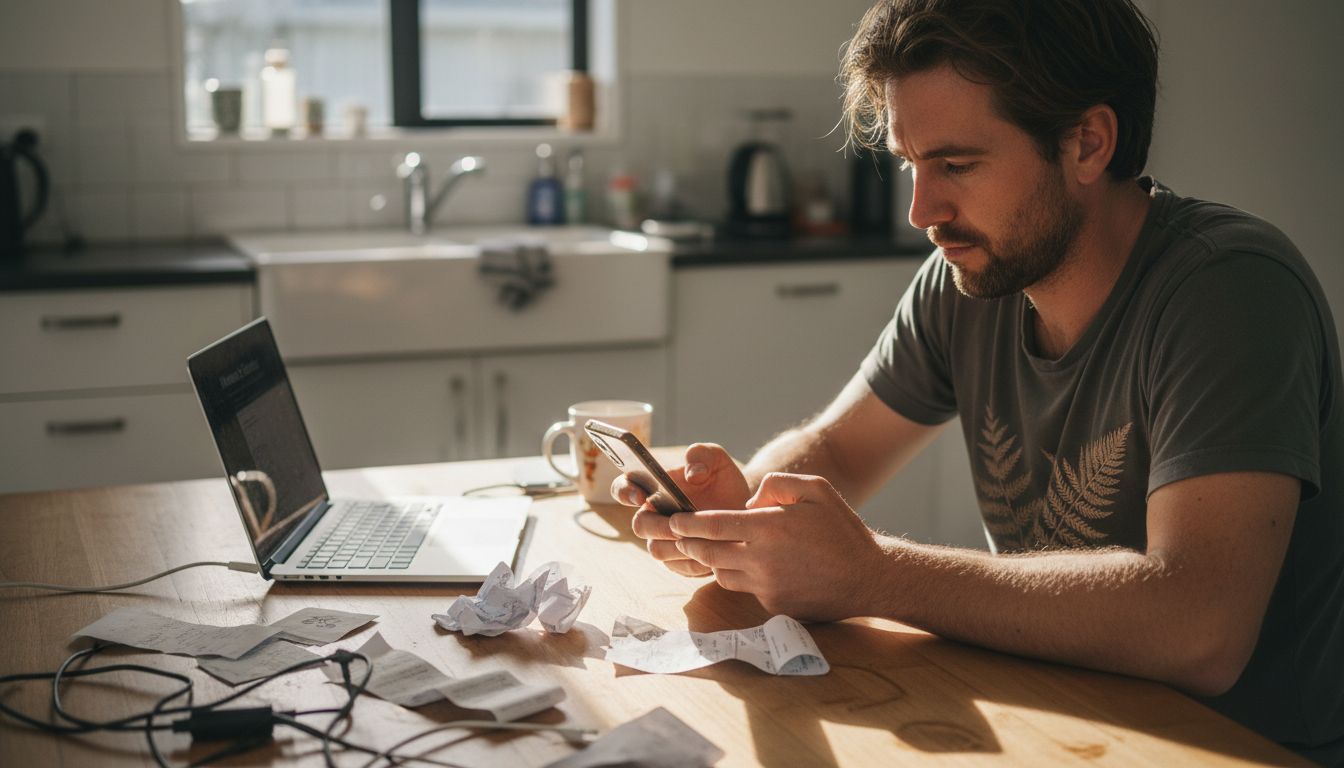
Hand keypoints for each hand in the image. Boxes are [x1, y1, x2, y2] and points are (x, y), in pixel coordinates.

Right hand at [612, 443, 750, 577]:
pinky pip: (679, 566)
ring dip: (677, 546)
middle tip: (678, 524)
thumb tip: (692, 473)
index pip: (623, 487)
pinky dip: (695, 560)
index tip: (641, 494)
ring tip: (702, 538)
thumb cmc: (722, 479)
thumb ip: (701, 455)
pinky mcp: (680, 561)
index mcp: (651, 486)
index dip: (625, 491)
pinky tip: (714, 552)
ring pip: (658, 549)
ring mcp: (664, 540)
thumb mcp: (716, 459)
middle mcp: (653, 515)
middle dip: (658, 526)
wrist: (744, 506)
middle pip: (640, 525)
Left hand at [668, 472, 885, 620]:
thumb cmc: (842, 530)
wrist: (869, 578)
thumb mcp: (816, 488)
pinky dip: (741, 577)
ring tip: (713, 549)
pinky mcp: (773, 605)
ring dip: (712, 561)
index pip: (712, 525)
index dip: (687, 523)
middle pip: (707, 553)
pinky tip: (751, 566)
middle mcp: (761, 559)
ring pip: (721, 573)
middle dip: (688, 543)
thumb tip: (748, 500)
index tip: (673, 520)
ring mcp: (766, 586)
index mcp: (768, 527)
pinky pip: (745, 589)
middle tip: (680, 535)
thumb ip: (776, 484)